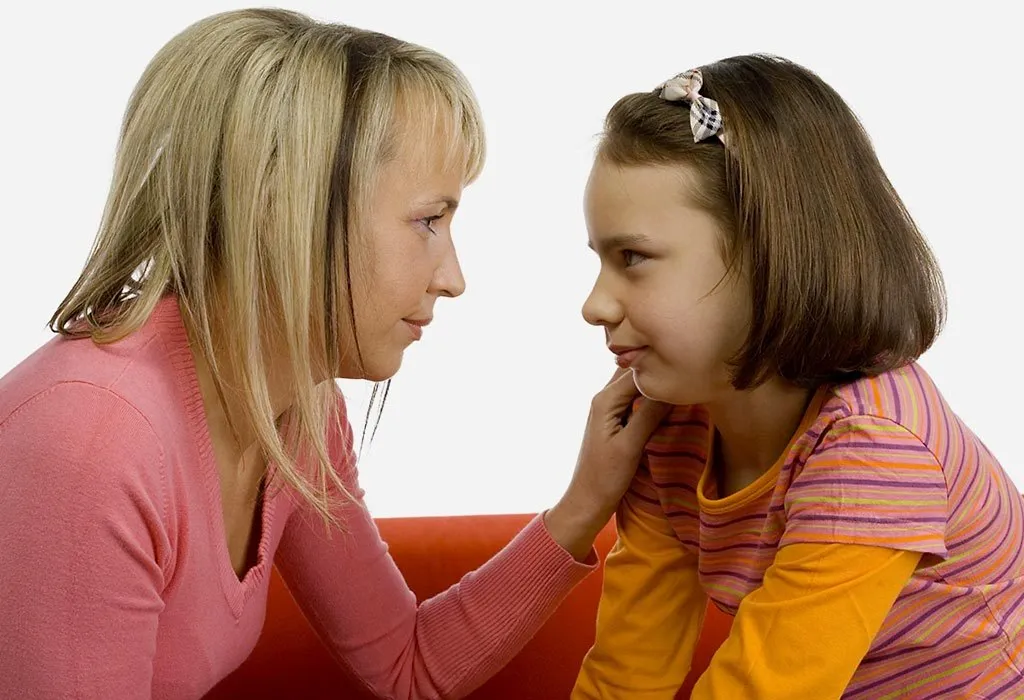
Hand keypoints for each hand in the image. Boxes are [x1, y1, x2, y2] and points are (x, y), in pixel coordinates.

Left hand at [544, 368, 670, 559]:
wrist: (587, 501)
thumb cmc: (606, 477)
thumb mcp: (630, 445)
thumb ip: (649, 414)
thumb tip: (672, 386)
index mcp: (605, 399)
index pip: (638, 371)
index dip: (661, 368)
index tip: (687, 369)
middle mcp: (604, 398)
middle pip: (635, 372)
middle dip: (657, 370)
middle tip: (686, 372)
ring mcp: (609, 409)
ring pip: (635, 385)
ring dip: (655, 384)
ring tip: (681, 383)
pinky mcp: (615, 420)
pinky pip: (635, 399)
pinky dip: (651, 397)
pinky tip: (668, 402)